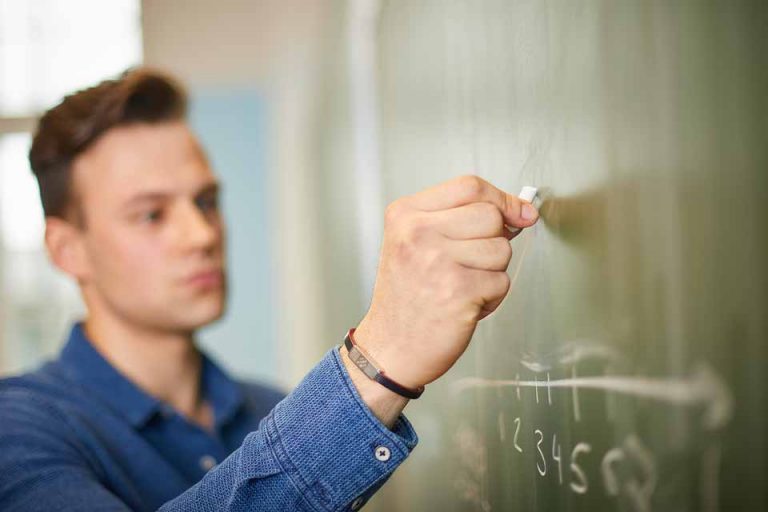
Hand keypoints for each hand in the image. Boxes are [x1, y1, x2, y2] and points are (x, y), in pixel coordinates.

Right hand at [354, 175, 538, 389]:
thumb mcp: (415, 243)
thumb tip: (520, 211)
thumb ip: (460, 219)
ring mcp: (437, 261)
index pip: (469, 186)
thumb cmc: (406, 298)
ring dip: (491, 272)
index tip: (518, 212)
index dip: (501, 199)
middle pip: (490, 215)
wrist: (389, 348)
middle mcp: (418, 233)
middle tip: (467, 263)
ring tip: (460, 286)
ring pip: (501, 249)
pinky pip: (502, 282)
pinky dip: (491, 297)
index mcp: (406, 215)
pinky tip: (463, 304)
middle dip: (493, 240)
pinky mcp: (459, 291)